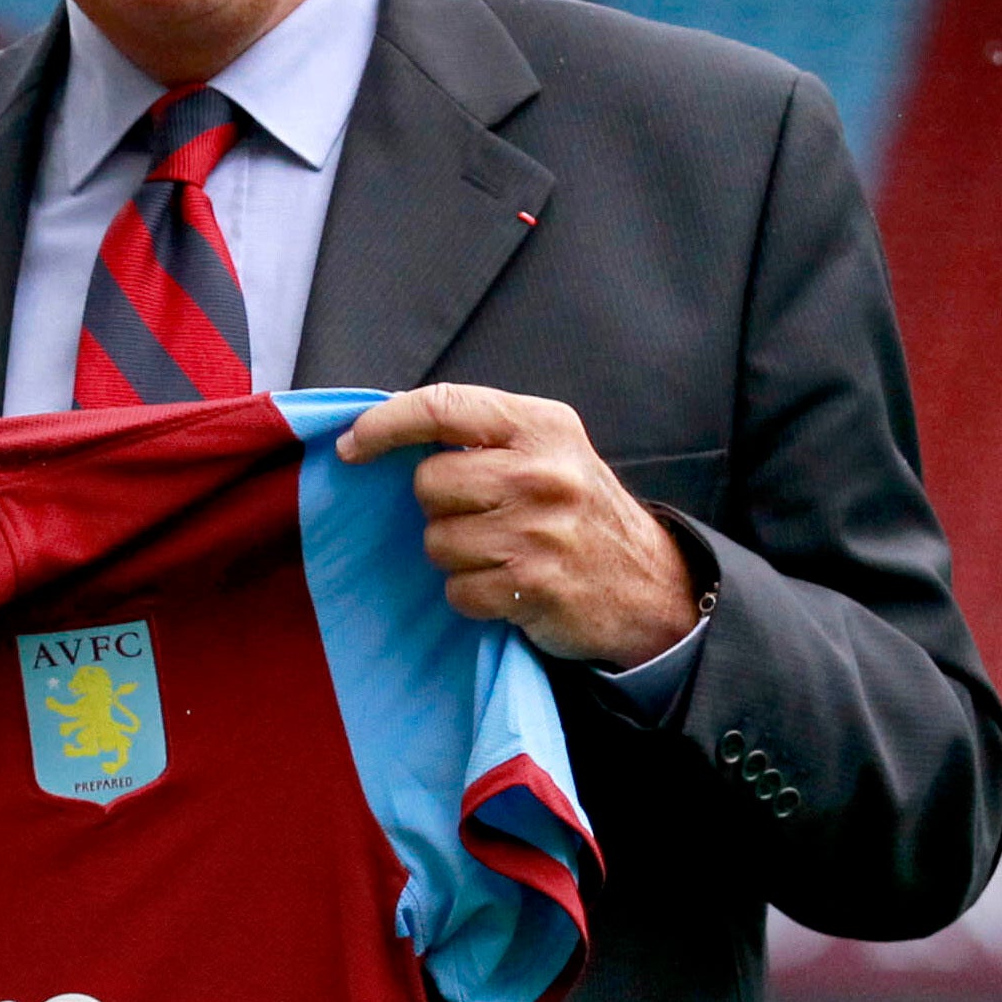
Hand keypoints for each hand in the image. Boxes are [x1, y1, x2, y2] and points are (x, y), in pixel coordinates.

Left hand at [336, 384, 697, 665]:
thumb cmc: (577, 511)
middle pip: (428, 484)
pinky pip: (456, 590)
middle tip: (481, 516)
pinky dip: (472, 594)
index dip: (385, 424)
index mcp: (541, 425)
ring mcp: (538, 531)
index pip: (442, 406)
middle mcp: (542, 472)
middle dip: (439, 507)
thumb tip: (383, 430)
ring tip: (501, 552)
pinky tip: (507, 585)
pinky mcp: (532, 585)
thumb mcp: (548, 450)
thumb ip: (481, 435)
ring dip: (456, 555)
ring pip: (436, 541)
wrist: (649, 584)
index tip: (352, 445)